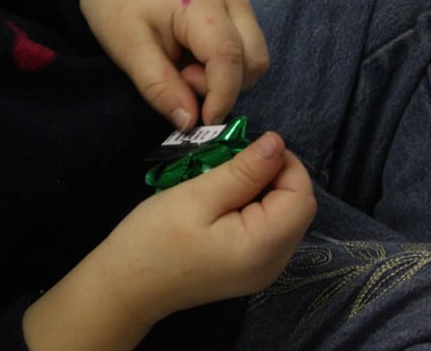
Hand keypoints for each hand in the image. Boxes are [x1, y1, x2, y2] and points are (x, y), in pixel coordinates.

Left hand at [80, 0, 268, 130]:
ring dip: (226, 82)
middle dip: (224, 87)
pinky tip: (196, 65)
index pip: (228, 57)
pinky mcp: (238, 19)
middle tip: (183, 81)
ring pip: (254, 62)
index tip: (202, 121)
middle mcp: (232, 3)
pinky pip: (246, 57)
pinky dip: (226, 74)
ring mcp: (239, 9)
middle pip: (253, 62)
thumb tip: (189, 121)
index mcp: (202, 3)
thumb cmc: (121, 9)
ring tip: (187, 72)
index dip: (221, 96)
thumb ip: (159, 87)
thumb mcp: (129, 50)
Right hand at [99, 131, 315, 322]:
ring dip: (262, 191)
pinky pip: (268, 231)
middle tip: (231, 165)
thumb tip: (277, 143)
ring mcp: (263, 271)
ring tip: (224, 183)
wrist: (128, 286)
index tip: (248, 150)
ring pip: (283, 218)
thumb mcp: (197, 196)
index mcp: (263, 247)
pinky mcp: (250, 270)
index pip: (301, 196)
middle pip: (296, 208)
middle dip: (272, 177)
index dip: (284, 165)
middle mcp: (273, 264)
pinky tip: (225, 204)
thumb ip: (243, 171)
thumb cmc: (155, 239)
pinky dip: (254, 209)